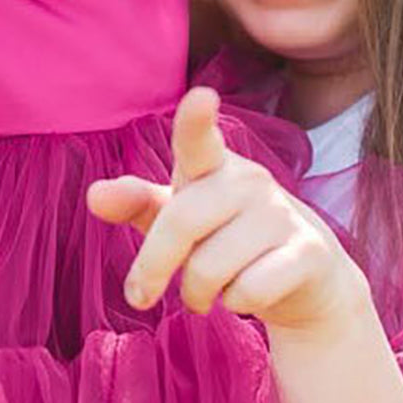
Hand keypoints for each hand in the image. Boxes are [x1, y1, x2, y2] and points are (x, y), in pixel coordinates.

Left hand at [87, 86, 367, 333]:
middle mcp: (250, 181)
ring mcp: (282, 214)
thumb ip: (136, 203)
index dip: (197, 121)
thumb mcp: (176, 218)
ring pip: (210, 269)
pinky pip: (249, 291)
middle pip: (181, 224)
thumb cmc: (225, 238)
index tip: (201, 98)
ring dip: (197, 295)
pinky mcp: (308, 252)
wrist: (305, 276)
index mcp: (213, 167)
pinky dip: (236, 304)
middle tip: (140, 295)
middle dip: (152, 270)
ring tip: (208, 293)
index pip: (200, 140)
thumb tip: (94, 195)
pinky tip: (246, 295)